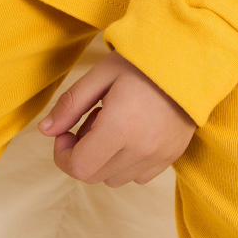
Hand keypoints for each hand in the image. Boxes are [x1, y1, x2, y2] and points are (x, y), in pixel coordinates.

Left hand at [38, 50, 195, 186]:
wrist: (192, 57)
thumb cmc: (144, 61)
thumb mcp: (102, 74)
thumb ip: (70, 104)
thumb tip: (45, 131)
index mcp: (120, 127)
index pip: (78, 167)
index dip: (63, 154)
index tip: (66, 131)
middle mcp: (140, 149)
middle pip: (93, 176)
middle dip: (83, 153)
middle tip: (93, 118)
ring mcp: (159, 156)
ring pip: (114, 179)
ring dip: (105, 158)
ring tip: (116, 123)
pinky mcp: (171, 157)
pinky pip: (137, 176)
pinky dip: (127, 162)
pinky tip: (134, 132)